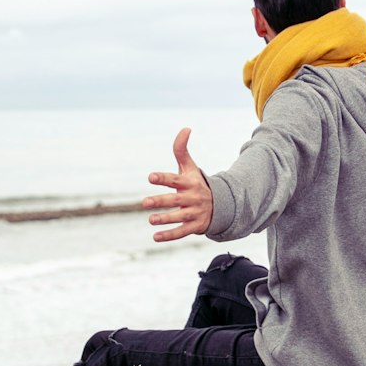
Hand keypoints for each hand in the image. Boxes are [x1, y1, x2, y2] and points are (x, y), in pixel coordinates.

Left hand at [142, 127, 213, 242]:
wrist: (220, 204)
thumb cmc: (197, 183)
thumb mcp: (191, 167)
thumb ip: (182, 150)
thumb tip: (186, 128)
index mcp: (189, 183)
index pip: (175, 179)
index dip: (163, 178)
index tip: (150, 177)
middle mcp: (192, 198)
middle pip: (175, 200)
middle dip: (161, 201)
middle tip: (144, 202)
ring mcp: (194, 213)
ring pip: (179, 217)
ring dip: (165, 219)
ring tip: (151, 219)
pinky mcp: (196, 226)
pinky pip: (182, 232)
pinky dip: (170, 235)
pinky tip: (156, 237)